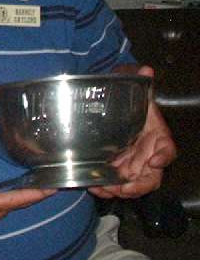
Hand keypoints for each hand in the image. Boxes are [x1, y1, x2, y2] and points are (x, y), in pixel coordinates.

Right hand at [0, 155, 54, 232]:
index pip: (3, 202)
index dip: (26, 196)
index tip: (46, 190)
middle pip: (8, 208)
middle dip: (29, 197)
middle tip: (50, 183)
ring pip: (1, 209)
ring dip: (19, 199)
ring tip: (37, 186)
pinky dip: (7, 199)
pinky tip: (12, 190)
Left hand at [89, 65, 176, 199]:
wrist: (112, 101)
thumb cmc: (128, 97)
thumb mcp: (133, 86)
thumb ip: (139, 79)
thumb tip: (146, 70)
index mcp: (156, 135)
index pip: (167, 149)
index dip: (163, 156)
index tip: (154, 160)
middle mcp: (147, 152)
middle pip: (150, 176)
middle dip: (136, 185)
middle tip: (120, 186)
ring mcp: (133, 161)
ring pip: (132, 184)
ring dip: (118, 189)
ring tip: (101, 187)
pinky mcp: (117, 166)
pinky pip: (115, 182)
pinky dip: (106, 187)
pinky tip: (93, 185)